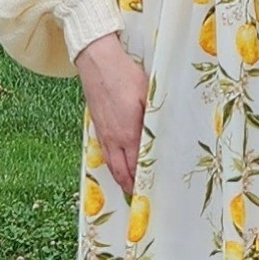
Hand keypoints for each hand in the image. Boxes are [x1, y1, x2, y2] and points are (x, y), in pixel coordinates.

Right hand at [77, 34, 149, 196]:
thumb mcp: (146, 95)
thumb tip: (161, 135)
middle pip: (122, 170)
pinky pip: (104, 153)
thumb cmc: (125, 76)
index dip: (143, 179)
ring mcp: (104, 133)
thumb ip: (153, 118)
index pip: (137, 164)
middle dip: (130, 185)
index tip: (150, 191)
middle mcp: (115, 138)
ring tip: (127, 188)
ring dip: (119, 178)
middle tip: (138, 197)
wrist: (97, 62)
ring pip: (111, 164)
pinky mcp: (97, 125)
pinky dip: (110, 165)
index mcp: (129, 133)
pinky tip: (114, 165)